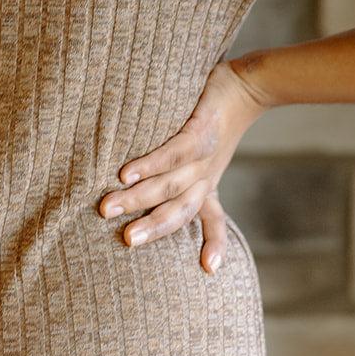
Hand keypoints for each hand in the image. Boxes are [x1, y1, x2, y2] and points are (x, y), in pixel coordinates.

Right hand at [98, 58, 270, 273]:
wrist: (247, 85)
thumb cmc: (218, 119)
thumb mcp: (206, 155)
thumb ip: (181, 172)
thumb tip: (134, 180)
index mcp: (208, 185)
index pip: (213, 220)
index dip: (214, 244)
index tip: (209, 270)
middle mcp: (207, 177)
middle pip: (180, 211)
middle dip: (151, 228)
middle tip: (125, 241)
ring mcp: (204, 157)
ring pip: (170, 185)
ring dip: (138, 198)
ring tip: (106, 207)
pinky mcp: (199, 132)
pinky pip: (172, 155)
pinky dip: (149, 165)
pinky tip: (125, 173)